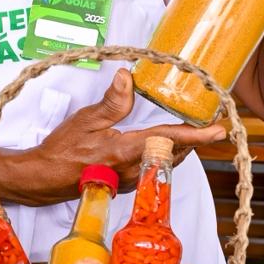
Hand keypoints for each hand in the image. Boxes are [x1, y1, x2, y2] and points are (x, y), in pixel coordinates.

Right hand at [18, 69, 226, 204]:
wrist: (45, 178)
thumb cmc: (62, 150)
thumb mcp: (85, 120)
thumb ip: (111, 102)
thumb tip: (128, 78)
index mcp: (126, 150)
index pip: (169, 140)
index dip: (197, 135)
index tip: (218, 130)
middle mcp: (133, 169)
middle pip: (174, 153)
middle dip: (191, 139)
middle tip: (207, 123)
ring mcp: (131, 180)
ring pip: (165, 163)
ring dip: (177, 148)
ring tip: (188, 131)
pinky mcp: (126, 185)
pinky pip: (153, 169)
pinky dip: (162, 156)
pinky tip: (159, 145)